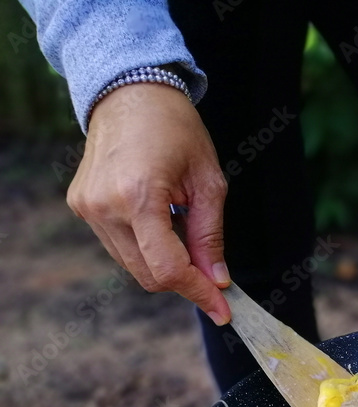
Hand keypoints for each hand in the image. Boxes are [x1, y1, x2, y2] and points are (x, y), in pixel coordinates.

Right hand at [67, 84, 231, 322]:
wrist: (131, 93)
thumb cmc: (177, 130)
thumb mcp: (209, 183)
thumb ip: (211, 237)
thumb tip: (216, 281)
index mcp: (139, 196)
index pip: (169, 268)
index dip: (198, 293)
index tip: (222, 309)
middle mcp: (105, 206)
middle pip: (149, 275)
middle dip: (184, 281)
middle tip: (212, 271)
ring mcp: (88, 207)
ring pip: (133, 266)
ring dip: (164, 263)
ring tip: (184, 229)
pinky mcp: (81, 206)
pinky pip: (119, 247)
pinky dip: (146, 248)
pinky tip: (161, 221)